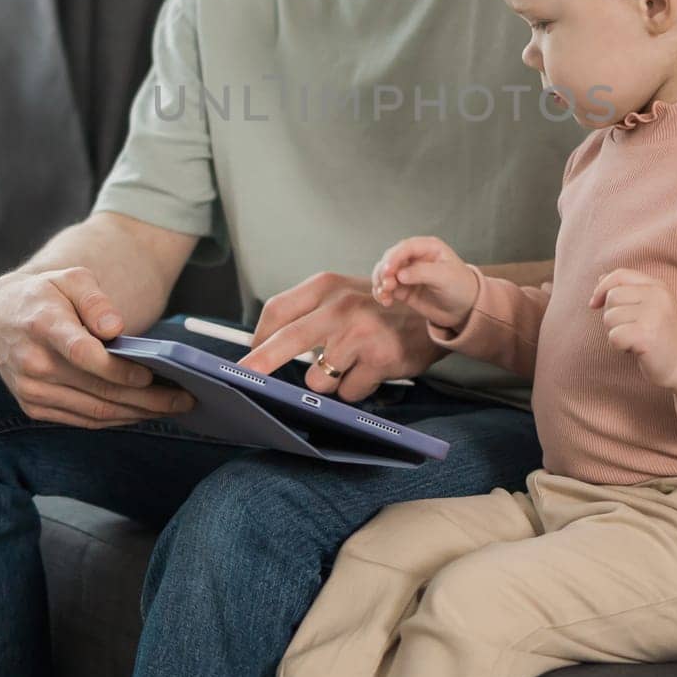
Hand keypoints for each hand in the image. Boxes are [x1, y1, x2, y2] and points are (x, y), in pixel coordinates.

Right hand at [0, 266, 195, 427]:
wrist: (1, 318)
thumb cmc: (45, 295)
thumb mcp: (70, 278)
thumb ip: (95, 299)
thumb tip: (115, 328)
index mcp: (42, 327)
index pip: (83, 355)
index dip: (119, 370)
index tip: (150, 375)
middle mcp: (33, 364)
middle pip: (98, 390)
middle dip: (146, 399)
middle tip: (183, 399)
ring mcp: (31, 391)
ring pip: (94, 412)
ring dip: (137, 413)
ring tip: (171, 407)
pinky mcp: (33, 407)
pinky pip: (83, 420)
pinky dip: (115, 419)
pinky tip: (141, 412)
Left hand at [239, 272, 446, 401]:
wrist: (432, 316)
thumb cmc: (380, 310)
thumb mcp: (344, 295)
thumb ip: (309, 313)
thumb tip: (265, 344)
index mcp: (327, 285)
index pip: (278, 310)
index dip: (259, 336)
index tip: (250, 353)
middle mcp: (341, 305)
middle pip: (287, 339)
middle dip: (260, 361)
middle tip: (243, 374)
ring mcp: (360, 333)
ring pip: (319, 377)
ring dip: (330, 381)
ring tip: (352, 363)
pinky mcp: (378, 358)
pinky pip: (348, 391)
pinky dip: (355, 388)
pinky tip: (371, 370)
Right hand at [371, 236, 478, 333]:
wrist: (466, 308)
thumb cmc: (461, 286)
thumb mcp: (445, 276)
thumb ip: (422, 273)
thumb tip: (399, 275)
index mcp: (428, 247)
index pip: (405, 247)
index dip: (393, 257)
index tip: (388, 271)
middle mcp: (415, 257)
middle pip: (391, 259)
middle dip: (384, 271)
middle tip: (386, 286)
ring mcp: (407, 273)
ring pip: (385, 273)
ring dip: (380, 282)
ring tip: (384, 296)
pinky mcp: (403, 289)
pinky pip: (386, 288)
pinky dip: (381, 293)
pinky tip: (385, 301)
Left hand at [589, 268, 676, 397]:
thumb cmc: (661, 335)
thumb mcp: (649, 306)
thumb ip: (627, 290)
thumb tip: (600, 279)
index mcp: (657, 286)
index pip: (619, 275)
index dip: (602, 289)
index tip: (594, 304)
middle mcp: (657, 296)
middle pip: (611, 298)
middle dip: (612, 317)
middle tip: (631, 329)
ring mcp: (653, 315)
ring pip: (610, 318)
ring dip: (616, 333)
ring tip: (635, 339)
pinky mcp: (646, 335)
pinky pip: (614, 337)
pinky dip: (618, 346)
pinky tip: (635, 349)